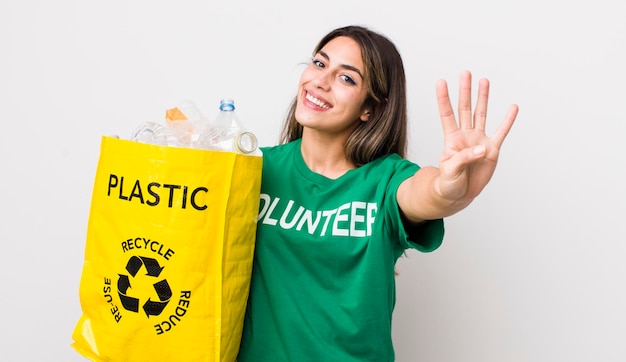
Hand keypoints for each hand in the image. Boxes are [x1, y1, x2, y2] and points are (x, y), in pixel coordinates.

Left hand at [435, 70, 518, 202]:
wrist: (459, 195)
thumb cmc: (448, 183)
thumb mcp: (450, 171)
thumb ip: (463, 158)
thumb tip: (480, 148)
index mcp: (451, 139)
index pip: (446, 114)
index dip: (443, 98)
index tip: (441, 82)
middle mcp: (465, 136)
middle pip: (465, 108)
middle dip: (465, 91)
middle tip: (465, 73)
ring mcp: (479, 141)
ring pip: (481, 115)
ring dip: (483, 98)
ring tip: (484, 81)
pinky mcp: (492, 150)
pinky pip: (501, 132)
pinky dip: (507, 120)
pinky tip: (512, 107)